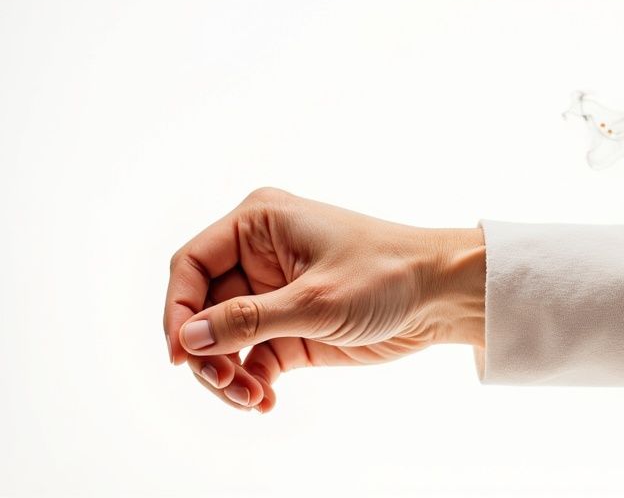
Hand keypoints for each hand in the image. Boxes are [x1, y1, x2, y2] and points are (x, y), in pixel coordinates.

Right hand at [163, 187, 484, 412]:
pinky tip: (265, 401)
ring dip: (227, 374)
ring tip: (252, 399)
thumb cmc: (388, 275)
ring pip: (223, 341)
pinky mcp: (292, 328)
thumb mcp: (315, 300)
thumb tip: (186, 340)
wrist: (443, 295)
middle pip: (201, 310)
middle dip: (206, 353)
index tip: (181, 356)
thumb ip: (248, 320)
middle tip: (225, 385)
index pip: (191, 265)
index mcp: (259, 224)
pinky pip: (252, 358)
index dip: (178, 310)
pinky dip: (252, 382)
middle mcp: (259, 255)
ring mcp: (274, 294)